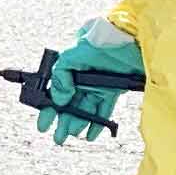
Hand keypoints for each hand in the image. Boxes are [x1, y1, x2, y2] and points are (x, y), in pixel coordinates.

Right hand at [41, 17, 143, 146]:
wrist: (131, 38)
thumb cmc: (101, 39)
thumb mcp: (73, 54)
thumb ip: (61, 75)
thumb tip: (59, 98)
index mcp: (69, 67)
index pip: (55, 92)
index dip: (48, 108)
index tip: (44, 124)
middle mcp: (82, 76)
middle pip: (70, 103)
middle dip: (62, 121)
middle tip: (58, 137)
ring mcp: (98, 83)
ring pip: (85, 108)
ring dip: (78, 123)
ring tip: (73, 134)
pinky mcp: (113, 89)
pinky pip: (103, 109)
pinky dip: (98, 122)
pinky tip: (91, 133)